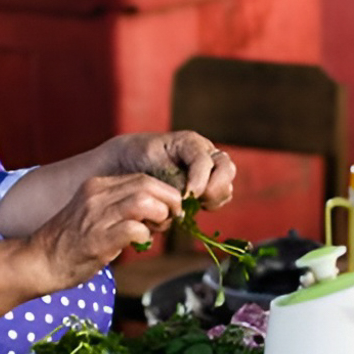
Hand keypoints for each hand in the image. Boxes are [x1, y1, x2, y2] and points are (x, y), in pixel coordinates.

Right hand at [25, 173, 187, 288]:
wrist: (37, 262)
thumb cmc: (69, 243)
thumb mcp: (92, 213)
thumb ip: (118, 207)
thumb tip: (155, 212)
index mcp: (96, 186)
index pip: (142, 178)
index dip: (164, 192)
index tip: (170, 208)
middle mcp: (96, 196)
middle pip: (148, 185)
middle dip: (169, 201)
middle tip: (171, 218)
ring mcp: (96, 217)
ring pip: (143, 202)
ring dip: (159, 216)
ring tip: (156, 229)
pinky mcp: (97, 240)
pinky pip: (133, 229)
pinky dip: (144, 235)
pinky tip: (139, 243)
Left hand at [103, 131, 237, 208]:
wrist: (127, 163)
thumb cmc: (136, 156)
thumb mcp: (148, 159)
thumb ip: (171, 174)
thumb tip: (187, 196)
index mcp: (190, 143)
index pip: (205, 160)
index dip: (200, 179)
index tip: (188, 196)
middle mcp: (205, 155)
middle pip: (227, 169)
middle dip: (215, 188)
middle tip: (197, 200)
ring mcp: (208, 172)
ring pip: (226, 186)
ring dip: (214, 199)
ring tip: (194, 206)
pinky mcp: (205, 189)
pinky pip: (218, 200)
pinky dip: (209, 206)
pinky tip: (191, 210)